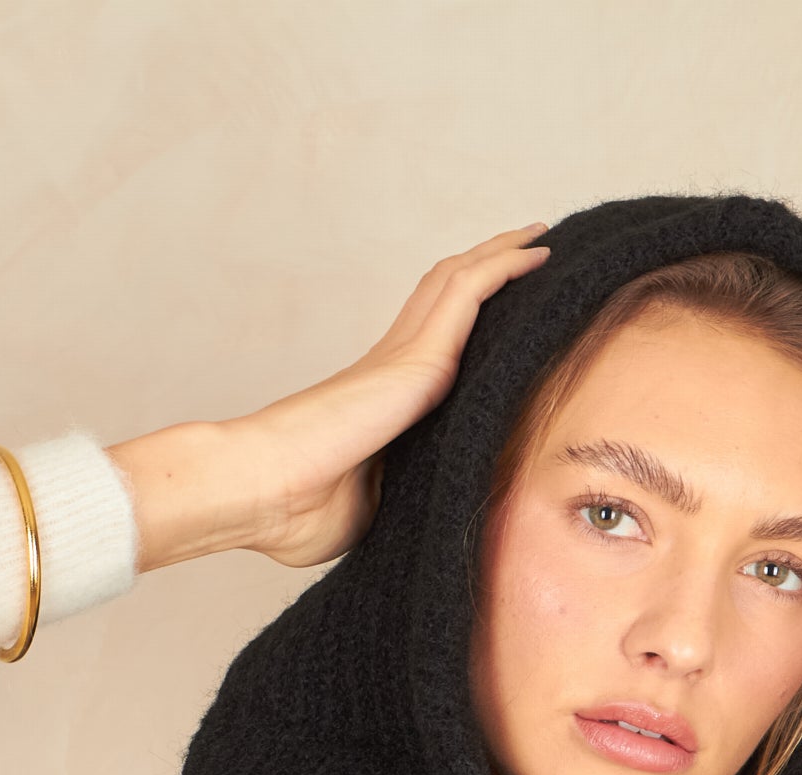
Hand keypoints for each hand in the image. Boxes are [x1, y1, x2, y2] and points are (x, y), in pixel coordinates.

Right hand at [106, 222, 551, 572]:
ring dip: (499, 255)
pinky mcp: (417, 359)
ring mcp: (403, 357)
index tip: (498, 308)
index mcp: (381, 399)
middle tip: (524, 245)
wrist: (264, 492)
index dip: (464, 316)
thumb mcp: (371, 508)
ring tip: (537, 236)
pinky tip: (535, 256)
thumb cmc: (298, 513)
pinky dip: (504, 267)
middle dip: (485, 267)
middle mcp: (392, 366)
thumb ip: (398, 495)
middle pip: (445, 295)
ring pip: (459, 281)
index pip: (430, 341)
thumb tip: (424, 512)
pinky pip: (470, 292)